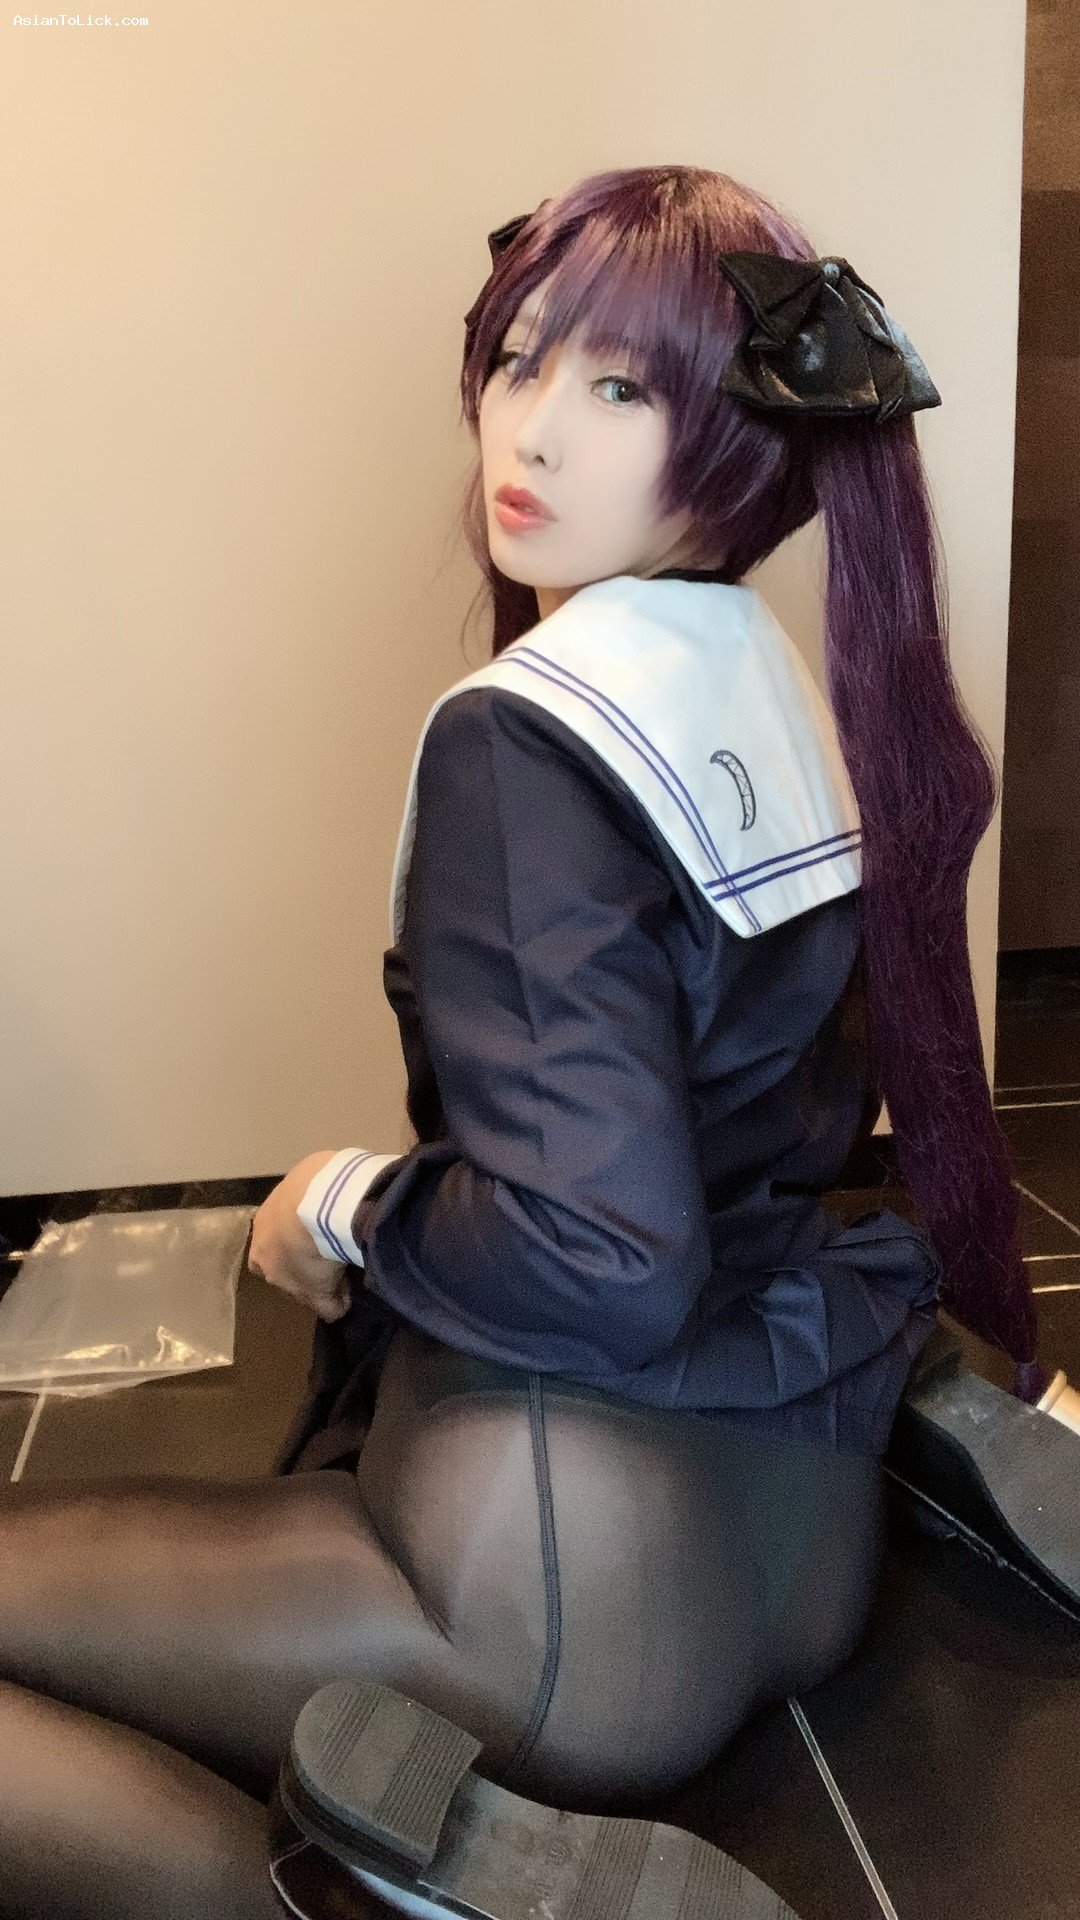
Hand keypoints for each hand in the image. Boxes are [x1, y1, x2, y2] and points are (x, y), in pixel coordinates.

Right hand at [247, 1150, 352, 1322]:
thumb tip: (336, 1310)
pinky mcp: (296, 1175)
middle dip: (301, 1251)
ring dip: (309, 1225)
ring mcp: (276, 1198)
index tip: (321, 1281)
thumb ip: (325, 1307)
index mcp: (259, 1257)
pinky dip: (321, 1202)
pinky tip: (338, 1207)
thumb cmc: (310, 1256)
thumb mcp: (318, 1292)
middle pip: (280, 1244)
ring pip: (291, 1217)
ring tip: (336, 1229)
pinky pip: (310, 1194)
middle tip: (330, 1256)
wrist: (315, 1204)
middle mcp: (260, 1227)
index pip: (272, 1274)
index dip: (296, 1281)